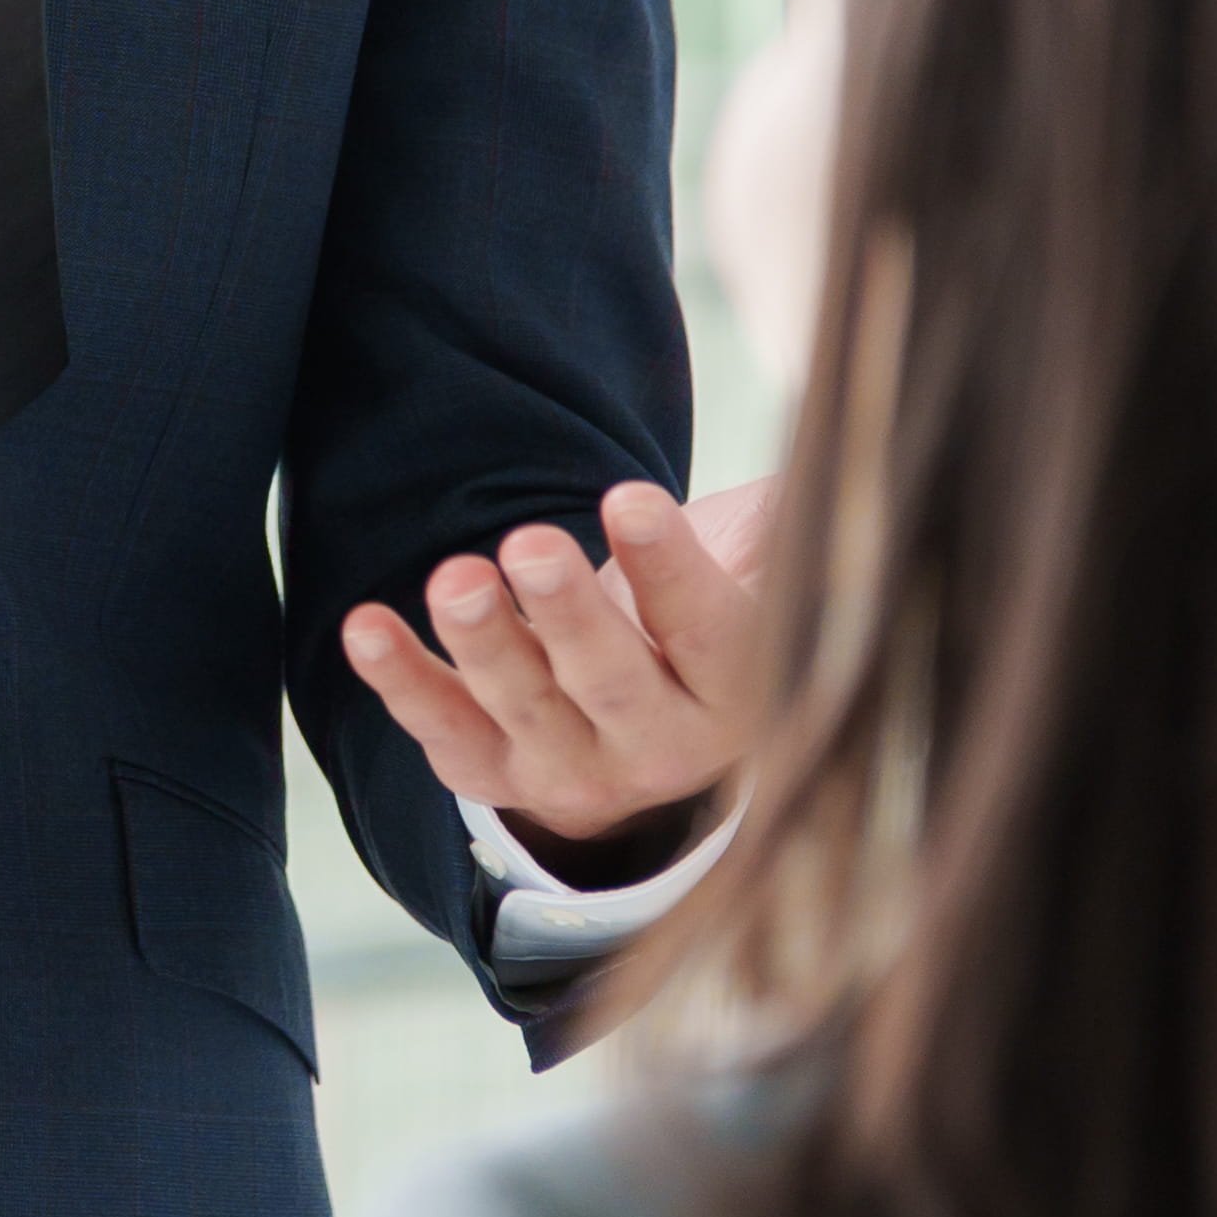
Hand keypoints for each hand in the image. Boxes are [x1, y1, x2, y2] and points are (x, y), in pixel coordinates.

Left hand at [342, 478, 778, 887]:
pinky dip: (403, 683)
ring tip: (454, 578)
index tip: (632, 499)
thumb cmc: (714, 610)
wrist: (658, 721)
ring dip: (482, 642)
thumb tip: (850, 440)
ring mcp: (576, 773)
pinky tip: (366, 627)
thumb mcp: (770, 568)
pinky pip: (447, 735)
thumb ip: (794, 517)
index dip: (671, 569)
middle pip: (610, 682)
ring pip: (525, 709)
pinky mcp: (503, 776)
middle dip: (567, 614)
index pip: (709, 633)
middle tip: (529, 545)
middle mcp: (661, 750)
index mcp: (739, 696)